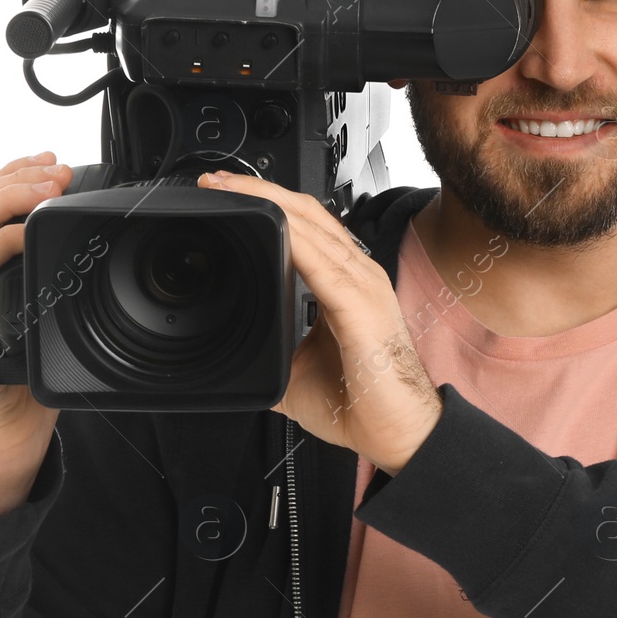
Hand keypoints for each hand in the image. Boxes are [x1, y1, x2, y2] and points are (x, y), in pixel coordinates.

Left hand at [195, 170, 441, 474]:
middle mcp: (360, 275)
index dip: (269, 203)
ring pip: (313, 226)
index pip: (307, 226)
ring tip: (230, 191)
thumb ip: (272, 348)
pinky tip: (266, 225)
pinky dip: (292, 238)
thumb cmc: (363, 403)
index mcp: (347, 283)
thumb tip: (235, 353)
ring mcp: (365, 285)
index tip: (228, 195)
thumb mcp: (297, 368)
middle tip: (217, 182)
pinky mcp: (362, 306)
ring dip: (270, 202)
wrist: (399, 435)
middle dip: (260, 190)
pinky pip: (323, 262)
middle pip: (308, 212)